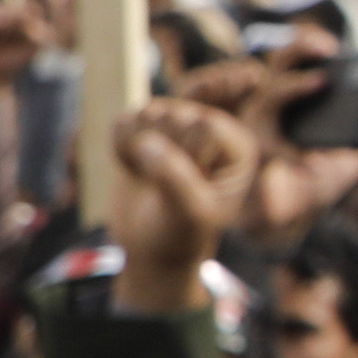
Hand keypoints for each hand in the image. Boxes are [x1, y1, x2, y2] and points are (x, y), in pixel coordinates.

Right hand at [98, 95, 266, 285]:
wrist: (151, 244)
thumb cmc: (180, 233)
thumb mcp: (189, 215)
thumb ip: (175, 179)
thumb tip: (146, 142)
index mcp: (236, 146)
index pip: (203, 126)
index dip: (187, 158)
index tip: (191, 187)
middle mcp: (210, 127)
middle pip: (173, 116)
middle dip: (162, 156)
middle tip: (169, 187)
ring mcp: (176, 123)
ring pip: (146, 113)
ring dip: (139, 153)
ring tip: (154, 179)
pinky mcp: (145, 126)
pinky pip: (122, 122)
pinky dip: (120, 150)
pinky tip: (137, 169)